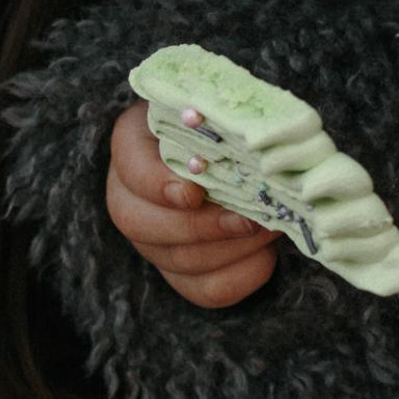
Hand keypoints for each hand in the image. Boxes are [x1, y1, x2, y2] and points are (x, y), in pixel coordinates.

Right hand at [104, 100, 278, 308]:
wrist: (234, 150)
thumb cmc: (222, 121)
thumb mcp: (215, 109)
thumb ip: (219, 120)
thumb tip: (241, 141)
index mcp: (132, 144)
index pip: (130, 166)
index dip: (158, 184)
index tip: (194, 191)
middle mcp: (130, 196)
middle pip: (142, 224)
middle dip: (201, 226)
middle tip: (247, 219)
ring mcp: (152, 239)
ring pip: (177, 260)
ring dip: (229, 250)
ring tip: (268, 228)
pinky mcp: (180, 271)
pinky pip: (205, 289)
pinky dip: (239, 276)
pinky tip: (266, 255)